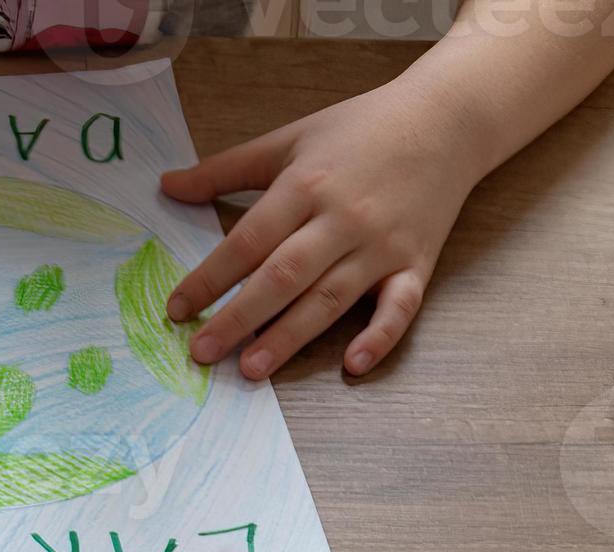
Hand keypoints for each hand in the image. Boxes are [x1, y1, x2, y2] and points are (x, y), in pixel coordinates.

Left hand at [160, 75, 488, 380]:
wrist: (446, 118)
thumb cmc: (361, 129)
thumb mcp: (289, 138)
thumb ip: (225, 169)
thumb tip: (166, 185)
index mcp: (306, 185)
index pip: (248, 240)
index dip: (209, 277)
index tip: (176, 309)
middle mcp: (342, 218)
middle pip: (283, 276)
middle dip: (239, 318)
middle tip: (201, 352)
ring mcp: (382, 245)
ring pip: (330, 298)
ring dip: (290, 337)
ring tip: (251, 370)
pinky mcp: (417, 263)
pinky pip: (400, 307)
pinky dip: (380, 337)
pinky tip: (353, 365)